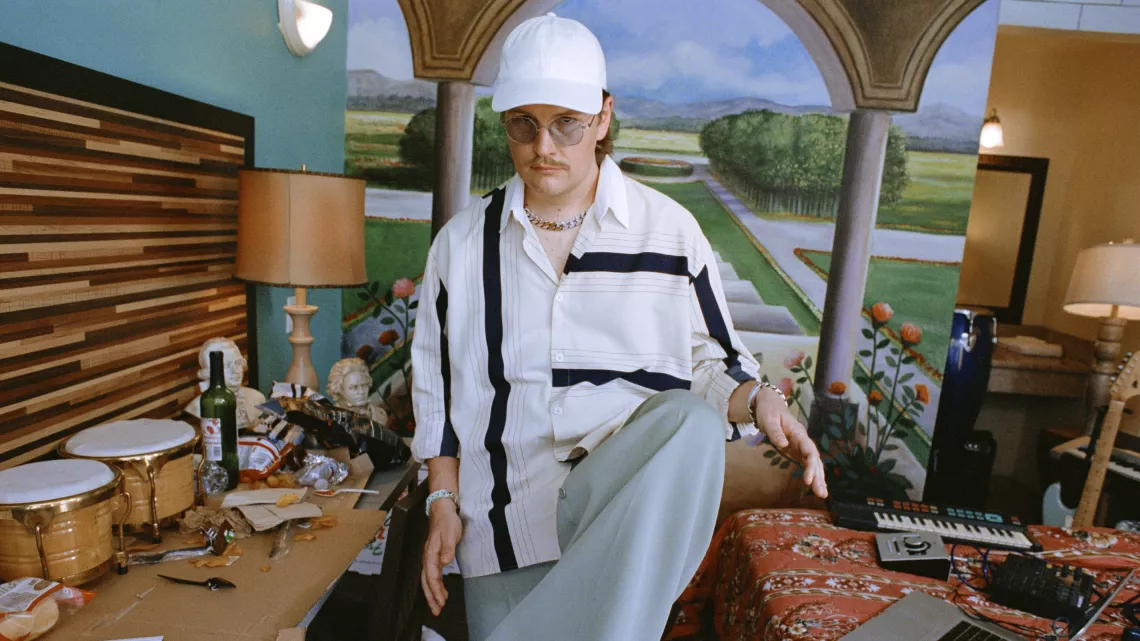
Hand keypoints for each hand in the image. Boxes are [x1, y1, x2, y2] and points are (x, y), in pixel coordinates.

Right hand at [421, 498, 461, 615]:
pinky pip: (432, 574)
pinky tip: (440, 591)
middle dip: (431, 597)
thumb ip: (448, 548)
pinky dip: (435, 584)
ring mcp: (429, 556)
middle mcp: (427, 556)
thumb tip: (445, 562)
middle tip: (437, 611)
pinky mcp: (434, 555)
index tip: (441, 601)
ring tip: (438, 606)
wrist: (443, 509)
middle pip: (426, 581)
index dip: (436, 590)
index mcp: (430, 552)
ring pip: (428, 579)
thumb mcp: (451, 532)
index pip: (432, 575)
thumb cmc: (447, 520)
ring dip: (432, 593)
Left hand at [753, 388, 827, 498]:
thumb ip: (775, 433)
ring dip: (819, 478)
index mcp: (798, 432)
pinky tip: (816, 487)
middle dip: (819, 476)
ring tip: (823, 495)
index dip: (811, 465)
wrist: (770, 405)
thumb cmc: (768, 412)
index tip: (808, 480)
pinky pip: (807, 464)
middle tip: (821, 494)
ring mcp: (801, 446)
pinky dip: (813, 475)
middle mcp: (803, 440)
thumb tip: (783, 445)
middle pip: (815, 460)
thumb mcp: (768, 420)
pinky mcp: (797, 451)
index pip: (809, 450)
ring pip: (814, 463)